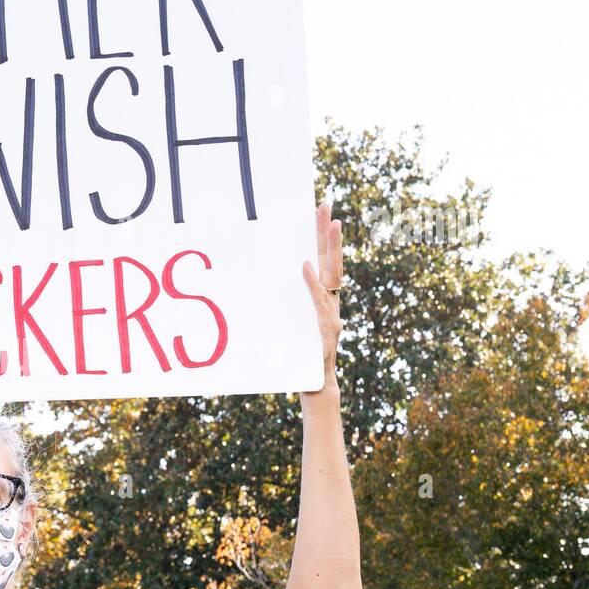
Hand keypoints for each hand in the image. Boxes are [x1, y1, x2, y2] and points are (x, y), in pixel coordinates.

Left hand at [300, 201, 342, 394]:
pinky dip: (311, 283)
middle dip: (328, 231)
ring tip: (331, 223)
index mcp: (321, 296)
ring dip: (331, 248)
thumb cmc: (298, 355)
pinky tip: (306, 265)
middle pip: (331, 260)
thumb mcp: (289, 324)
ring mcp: (330, 312)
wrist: (313, 384)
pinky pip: (318, 300)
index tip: (318, 208)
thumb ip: (285, 304)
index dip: (320, 235)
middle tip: (326, 204)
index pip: (322, 259)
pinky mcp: (325, 328)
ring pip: (331, 275)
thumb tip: (258, 284)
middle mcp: (330, 300)